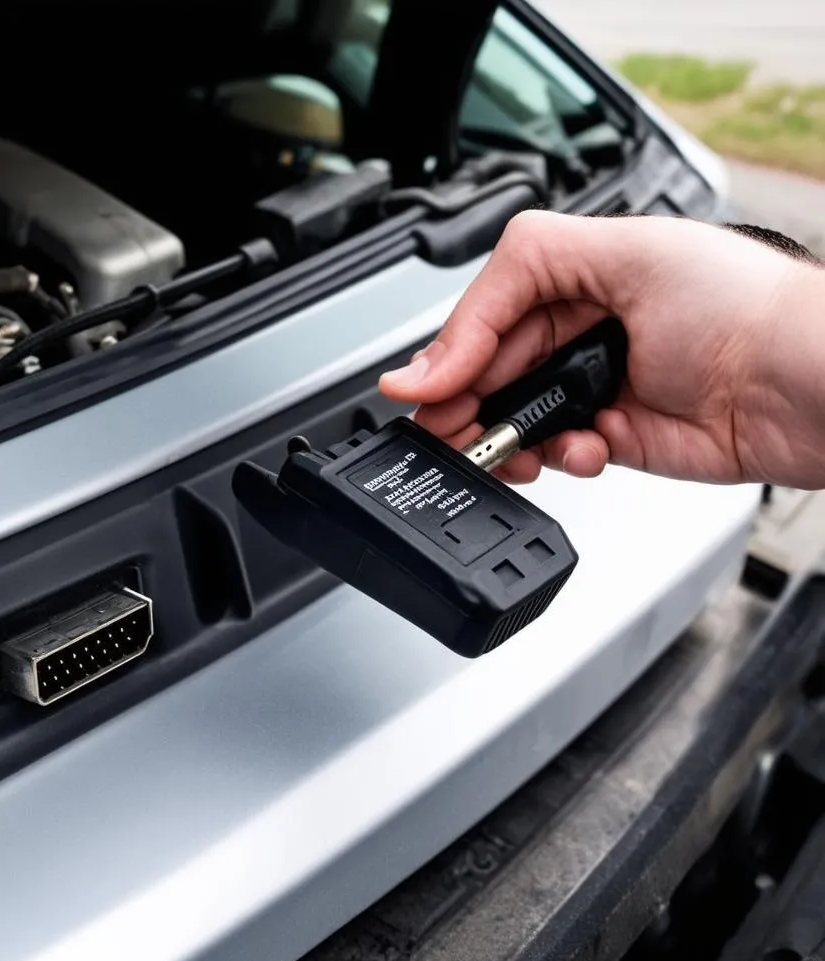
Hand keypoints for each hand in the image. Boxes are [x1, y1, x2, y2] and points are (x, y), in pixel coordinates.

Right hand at [378, 210, 824, 488]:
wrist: (807, 383)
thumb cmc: (742, 302)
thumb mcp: (617, 254)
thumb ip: (514, 285)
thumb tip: (437, 351)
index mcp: (573, 274)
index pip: (482, 314)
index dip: (447, 353)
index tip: (421, 389)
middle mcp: (578, 329)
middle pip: (486, 372)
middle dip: (463, 404)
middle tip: (448, 430)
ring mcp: (592, 385)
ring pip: (511, 419)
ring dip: (505, 438)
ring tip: (514, 447)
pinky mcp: (611, 436)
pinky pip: (555, 454)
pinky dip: (559, 459)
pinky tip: (585, 447)